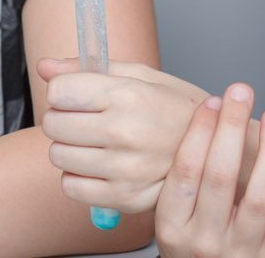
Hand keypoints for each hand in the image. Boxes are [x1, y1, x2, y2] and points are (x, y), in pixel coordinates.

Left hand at [37, 57, 208, 212]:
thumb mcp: (140, 75)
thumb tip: (44, 67)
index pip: (59, 92)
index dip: (63, 91)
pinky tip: (98, 166)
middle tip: (84, 119)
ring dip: (68, 148)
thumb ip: (86, 69)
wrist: (219, 149)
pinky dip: (77, 177)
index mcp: (127, 96)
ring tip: (95, 142)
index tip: (77, 94)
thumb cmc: (177, 108)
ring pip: (58, 156)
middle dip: (62, 118)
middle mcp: (124, 133)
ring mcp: (125, 170)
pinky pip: (71, 187)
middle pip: (53, 125)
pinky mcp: (125, 198)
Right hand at [156, 88, 264, 257]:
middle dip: (231, 128)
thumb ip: (177, 184)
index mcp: (172, 228)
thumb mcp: (170, 223)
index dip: (199, 132)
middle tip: (241, 91)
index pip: (185, 171)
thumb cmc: (192, 249)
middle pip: (220, 177)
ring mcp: (242, 254)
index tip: (213, 101)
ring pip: (259, 198)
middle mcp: (205, 242)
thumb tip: (197, 122)